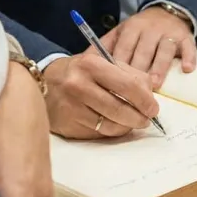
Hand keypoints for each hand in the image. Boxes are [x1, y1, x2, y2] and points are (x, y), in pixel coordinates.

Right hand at [42, 53, 158, 138]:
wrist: (43, 83)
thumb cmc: (80, 72)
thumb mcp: (102, 63)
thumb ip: (129, 74)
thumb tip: (150, 95)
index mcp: (91, 64)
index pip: (128, 85)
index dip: (145, 100)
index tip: (154, 109)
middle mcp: (78, 85)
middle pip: (120, 109)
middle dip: (139, 118)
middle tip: (146, 119)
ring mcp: (71, 107)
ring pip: (110, 125)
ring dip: (126, 126)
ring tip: (131, 122)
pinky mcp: (67, 125)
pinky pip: (98, 134)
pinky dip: (110, 131)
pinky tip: (112, 124)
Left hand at [100, 6, 196, 88]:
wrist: (169, 11)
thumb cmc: (141, 30)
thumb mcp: (122, 32)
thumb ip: (106, 46)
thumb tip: (83, 62)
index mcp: (131, 28)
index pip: (123, 48)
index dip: (118, 66)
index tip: (112, 84)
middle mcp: (150, 29)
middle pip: (143, 51)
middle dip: (138, 70)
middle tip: (133, 93)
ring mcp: (169, 33)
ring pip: (164, 50)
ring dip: (159, 67)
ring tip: (155, 85)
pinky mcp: (186, 37)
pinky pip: (189, 47)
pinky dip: (189, 58)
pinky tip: (187, 69)